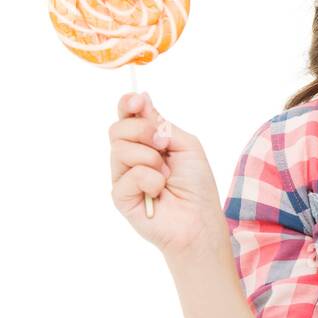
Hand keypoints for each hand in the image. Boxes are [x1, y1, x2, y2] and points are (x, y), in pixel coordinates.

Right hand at [108, 92, 224, 257]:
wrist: (199, 219)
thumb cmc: (196, 185)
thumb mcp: (186, 146)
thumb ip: (163, 124)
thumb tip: (142, 98)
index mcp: (145, 142)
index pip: (127, 116)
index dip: (128, 104)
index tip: (138, 101)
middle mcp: (130, 157)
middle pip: (118, 129)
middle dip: (143, 131)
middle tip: (163, 145)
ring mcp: (123, 176)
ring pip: (120, 149)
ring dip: (151, 159)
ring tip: (165, 175)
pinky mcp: (120, 196)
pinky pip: (128, 175)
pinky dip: (151, 180)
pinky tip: (159, 192)